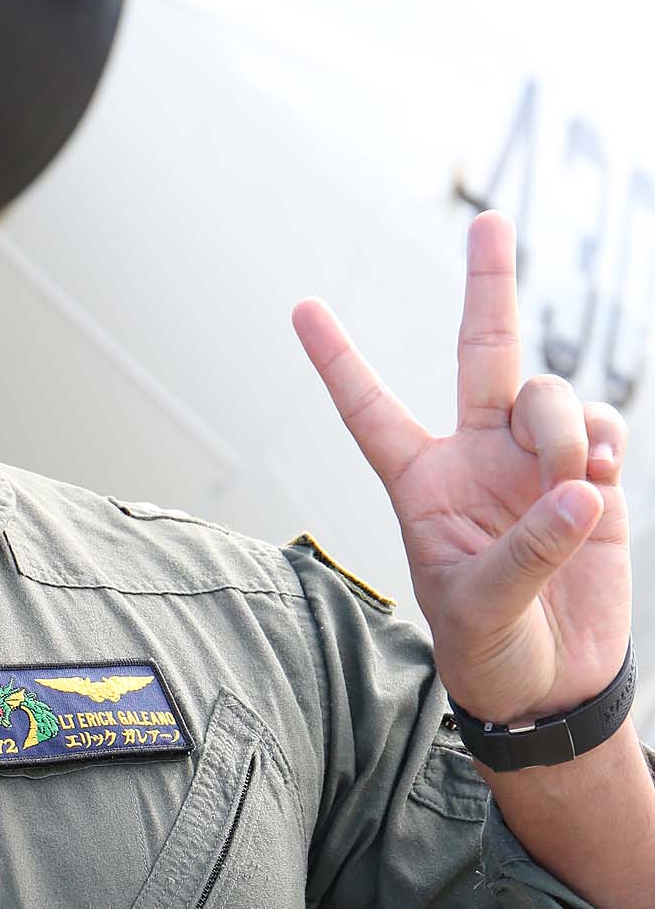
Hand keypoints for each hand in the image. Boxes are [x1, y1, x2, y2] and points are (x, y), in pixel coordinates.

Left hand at [290, 211, 629, 723]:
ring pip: (551, 396)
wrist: (550, 686)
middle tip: (489, 222)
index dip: (339, 361)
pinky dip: (606, 447)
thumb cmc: (489, 653)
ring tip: (572, 487)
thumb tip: (577, 493)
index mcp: (422, 483)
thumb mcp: (482, 610)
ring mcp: (535, 463)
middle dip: (488, 285)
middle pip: (484, 353)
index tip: (301, 307)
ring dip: (564, 428)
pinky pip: (604, 430)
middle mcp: (476, 458)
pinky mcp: (590, 479)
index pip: (371, 412)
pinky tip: (600, 485)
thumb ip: (525, 551)